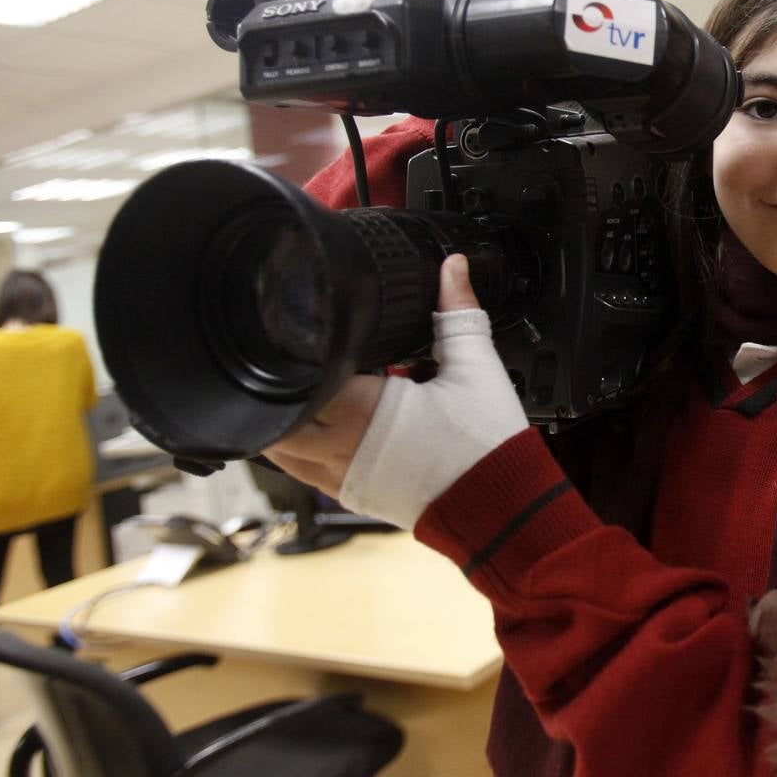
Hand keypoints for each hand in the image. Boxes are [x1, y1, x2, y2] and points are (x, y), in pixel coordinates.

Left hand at [263, 253, 483, 498]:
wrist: (500, 508)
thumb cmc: (487, 446)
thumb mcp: (476, 368)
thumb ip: (456, 312)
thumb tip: (453, 267)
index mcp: (363, 410)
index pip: (300, 375)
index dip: (295, 352)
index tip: (306, 333)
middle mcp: (340, 448)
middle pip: (276, 411)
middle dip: (284, 382)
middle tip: (304, 357)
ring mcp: (339, 477)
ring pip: (281, 445)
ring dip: (287, 415)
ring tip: (312, 388)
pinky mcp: (349, 495)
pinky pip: (303, 469)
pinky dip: (305, 445)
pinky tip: (329, 424)